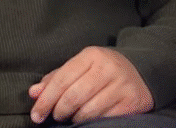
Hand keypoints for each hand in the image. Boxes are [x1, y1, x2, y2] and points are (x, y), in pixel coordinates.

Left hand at [28, 46, 153, 124]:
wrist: (142, 71)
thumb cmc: (103, 71)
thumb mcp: (80, 67)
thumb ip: (56, 79)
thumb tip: (34, 93)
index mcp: (91, 55)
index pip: (61, 79)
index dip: (45, 99)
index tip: (36, 114)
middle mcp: (107, 68)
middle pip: (73, 96)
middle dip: (58, 111)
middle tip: (55, 117)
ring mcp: (120, 85)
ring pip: (88, 111)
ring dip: (74, 118)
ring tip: (72, 117)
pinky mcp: (131, 102)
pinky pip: (104, 118)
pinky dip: (91, 122)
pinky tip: (87, 119)